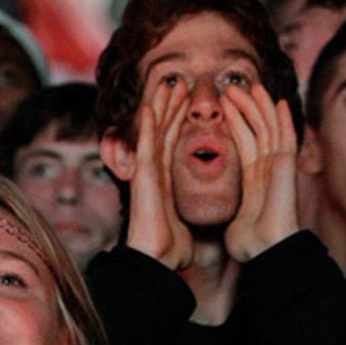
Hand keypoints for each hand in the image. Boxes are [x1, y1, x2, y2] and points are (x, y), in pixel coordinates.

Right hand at [124, 78, 193, 269]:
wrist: (157, 260)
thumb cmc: (170, 250)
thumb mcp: (187, 223)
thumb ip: (190, 212)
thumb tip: (202, 217)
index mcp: (164, 182)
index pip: (171, 144)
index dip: (178, 122)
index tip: (186, 103)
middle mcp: (153, 173)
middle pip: (162, 132)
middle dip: (170, 107)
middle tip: (179, 84)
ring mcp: (146, 173)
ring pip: (155, 132)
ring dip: (162, 106)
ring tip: (169, 84)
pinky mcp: (144, 177)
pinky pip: (147, 145)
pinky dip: (148, 124)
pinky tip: (151, 105)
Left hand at [221, 81, 298, 261]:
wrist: (266, 251)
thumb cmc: (250, 243)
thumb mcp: (231, 217)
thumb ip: (227, 205)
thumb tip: (213, 209)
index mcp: (255, 179)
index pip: (245, 142)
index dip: (236, 122)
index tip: (224, 105)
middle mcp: (268, 170)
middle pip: (257, 130)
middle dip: (245, 107)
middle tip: (232, 87)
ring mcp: (279, 168)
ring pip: (270, 128)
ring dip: (259, 106)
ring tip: (248, 85)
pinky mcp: (286, 169)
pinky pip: (286, 138)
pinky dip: (283, 120)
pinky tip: (279, 102)